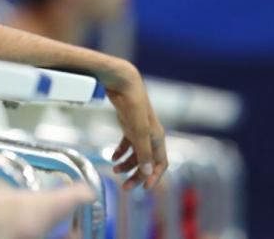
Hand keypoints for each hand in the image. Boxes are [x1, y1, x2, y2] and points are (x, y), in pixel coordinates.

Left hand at [101, 61, 167, 190]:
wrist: (124, 85)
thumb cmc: (134, 106)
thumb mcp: (138, 131)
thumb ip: (142, 152)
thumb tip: (146, 173)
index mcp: (157, 138)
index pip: (160, 163)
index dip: (154, 177)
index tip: (145, 188)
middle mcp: (150, 136)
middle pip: (146, 162)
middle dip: (137, 175)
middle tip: (125, 187)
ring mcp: (139, 131)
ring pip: (136, 154)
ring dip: (127, 164)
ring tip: (115, 170)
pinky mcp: (129, 126)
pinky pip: (127, 145)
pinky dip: (120, 153)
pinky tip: (113, 158)